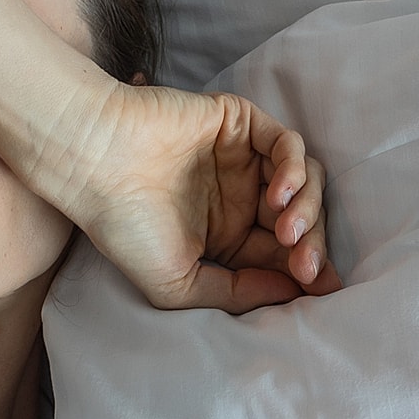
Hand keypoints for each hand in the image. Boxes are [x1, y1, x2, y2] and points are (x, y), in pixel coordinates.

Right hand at [72, 84, 343, 312]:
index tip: (324, 290)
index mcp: (224, 236)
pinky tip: (277, 194)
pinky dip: (293, 169)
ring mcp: (242, 159)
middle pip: (301, 218)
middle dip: (311, 245)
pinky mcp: (241, 124)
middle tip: (307, 266)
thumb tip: (290, 291)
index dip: (305, 271)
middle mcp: (238, 197)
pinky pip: (287, 144)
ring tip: (287, 232)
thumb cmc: (123, 227)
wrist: (95, 166)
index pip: (279, 253)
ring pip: (304, 181)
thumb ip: (233, 293)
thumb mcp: (175, 284)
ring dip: (306, 209)